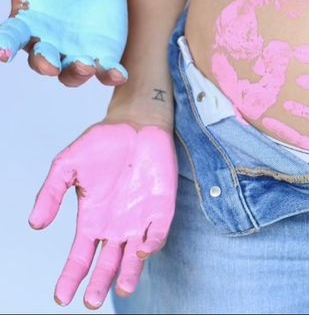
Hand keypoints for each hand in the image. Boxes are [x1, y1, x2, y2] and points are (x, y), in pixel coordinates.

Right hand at [0, 0, 127, 85]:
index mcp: (26, 26)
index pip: (10, 38)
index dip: (4, 46)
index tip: (3, 53)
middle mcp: (48, 45)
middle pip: (42, 62)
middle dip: (45, 64)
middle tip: (50, 65)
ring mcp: (75, 53)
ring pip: (72, 74)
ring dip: (77, 72)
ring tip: (86, 65)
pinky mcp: (102, 55)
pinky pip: (105, 71)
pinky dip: (111, 74)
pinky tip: (119, 74)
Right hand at [29, 123, 176, 308]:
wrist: (136, 123)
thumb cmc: (102, 143)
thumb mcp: (67, 166)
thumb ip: (50, 194)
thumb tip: (35, 224)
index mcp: (92, 219)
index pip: (80, 256)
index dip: (71, 277)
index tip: (62, 296)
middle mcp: (116, 224)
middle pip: (108, 262)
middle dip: (100, 282)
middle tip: (91, 301)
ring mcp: (140, 217)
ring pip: (134, 254)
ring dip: (129, 272)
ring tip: (123, 289)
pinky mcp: (162, 206)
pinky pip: (159, 231)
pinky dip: (152, 243)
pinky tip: (143, 250)